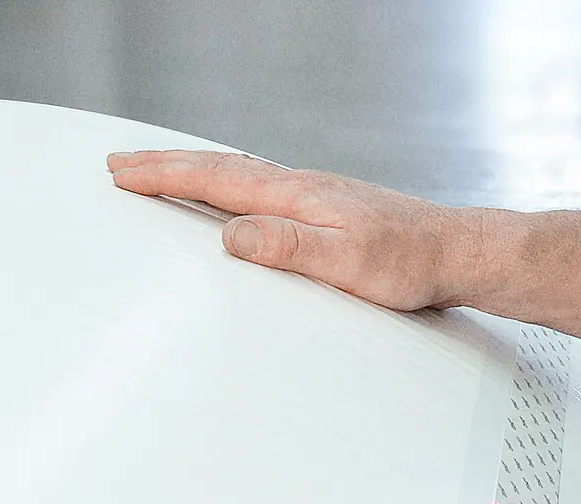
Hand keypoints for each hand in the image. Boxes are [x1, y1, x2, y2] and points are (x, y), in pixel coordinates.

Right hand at [108, 150, 485, 310]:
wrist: (459, 254)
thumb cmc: (411, 263)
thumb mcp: (348, 264)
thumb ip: (289, 248)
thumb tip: (232, 236)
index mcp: (298, 197)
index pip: (216, 182)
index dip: (164, 176)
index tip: (120, 173)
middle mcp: (304, 188)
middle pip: (221, 170)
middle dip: (166, 165)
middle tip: (120, 162)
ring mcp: (318, 197)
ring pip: (241, 175)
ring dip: (195, 171)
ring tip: (161, 171)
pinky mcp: (331, 211)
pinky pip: (264, 189)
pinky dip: (231, 185)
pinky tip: (233, 196)